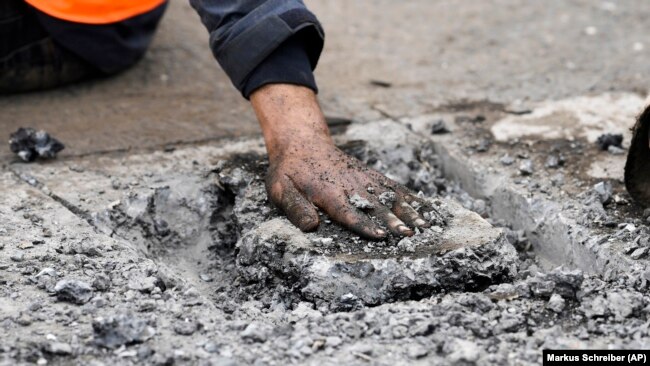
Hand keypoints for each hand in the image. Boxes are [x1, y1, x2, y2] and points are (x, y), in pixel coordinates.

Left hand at [250, 84, 429, 239]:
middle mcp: (350, 185)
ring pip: (389, 197)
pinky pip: (394, 188)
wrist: (302, 141)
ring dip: (408, 211)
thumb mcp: (281, 189)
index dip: (364, 224)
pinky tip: (427, 210)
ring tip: (426, 225)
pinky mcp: (372, 176)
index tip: (380, 235)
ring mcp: (364, 179)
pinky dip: (412, 198)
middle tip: (410, 234)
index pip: (348, 212)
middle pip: (375, 206)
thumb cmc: (290, 171)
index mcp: (327, 192)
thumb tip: (311, 227)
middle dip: (393, 220)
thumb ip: (296, 207)